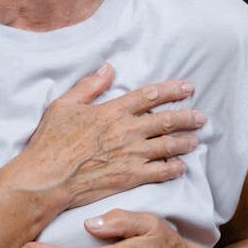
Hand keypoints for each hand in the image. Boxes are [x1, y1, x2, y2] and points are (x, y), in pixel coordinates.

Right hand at [13, 64, 206, 210]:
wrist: (46, 179)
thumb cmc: (51, 141)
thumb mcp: (64, 105)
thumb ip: (89, 86)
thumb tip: (108, 68)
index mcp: (112, 111)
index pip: (149, 96)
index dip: (171, 90)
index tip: (187, 88)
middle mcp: (127, 131)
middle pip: (165, 121)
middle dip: (187, 117)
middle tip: (201, 117)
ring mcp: (131, 155)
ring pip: (168, 146)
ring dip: (185, 142)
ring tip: (196, 139)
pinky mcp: (130, 177)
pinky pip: (160, 172)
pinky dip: (174, 168)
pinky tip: (181, 167)